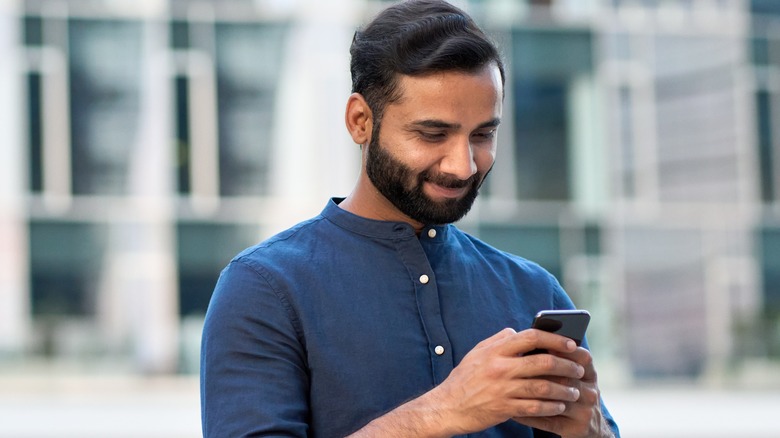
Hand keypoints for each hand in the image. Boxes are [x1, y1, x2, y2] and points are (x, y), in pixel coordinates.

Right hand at [424, 327, 587, 435]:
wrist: (448, 407)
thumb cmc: (464, 378)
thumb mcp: (477, 353)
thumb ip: (498, 340)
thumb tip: (516, 330)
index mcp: (496, 350)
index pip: (531, 337)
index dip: (555, 339)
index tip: (571, 344)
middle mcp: (500, 367)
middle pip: (543, 362)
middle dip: (566, 366)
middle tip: (578, 370)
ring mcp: (503, 389)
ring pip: (543, 387)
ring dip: (563, 389)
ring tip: (573, 391)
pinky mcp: (504, 408)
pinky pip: (535, 408)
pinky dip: (551, 407)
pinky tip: (559, 406)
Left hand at [513, 347, 613, 437]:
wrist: (590, 429)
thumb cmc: (573, 394)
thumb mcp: (576, 377)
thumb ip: (561, 360)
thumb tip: (532, 342)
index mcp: (590, 375)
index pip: (582, 357)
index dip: (564, 350)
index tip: (544, 345)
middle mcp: (591, 392)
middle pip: (566, 378)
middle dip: (542, 372)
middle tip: (519, 367)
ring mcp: (584, 412)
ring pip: (556, 400)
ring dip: (532, 394)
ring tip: (512, 387)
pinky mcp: (575, 429)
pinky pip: (548, 421)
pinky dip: (529, 415)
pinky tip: (513, 411)